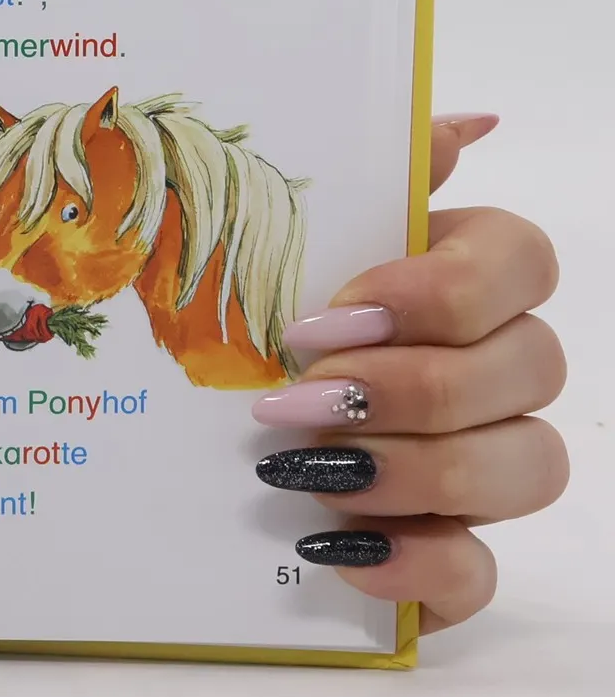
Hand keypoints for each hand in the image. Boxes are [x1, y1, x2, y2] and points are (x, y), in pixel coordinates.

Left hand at [252, 114, 566, 633]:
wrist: (161, 440)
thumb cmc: (235, 317)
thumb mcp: (274, 235)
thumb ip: (368, 175)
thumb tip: (464, 123)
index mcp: (454, 278)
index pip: (524, 259)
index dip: (442, 290)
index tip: (333, 313)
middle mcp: (488, 372)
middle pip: (534, 366)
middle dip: (415, 384)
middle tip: (303, 395)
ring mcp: (478, 468)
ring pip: (529, 466)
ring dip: (418, 468)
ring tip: (309, 469)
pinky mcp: (445, 556)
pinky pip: (481, 574)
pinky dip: (420, 565)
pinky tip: (341, 550)